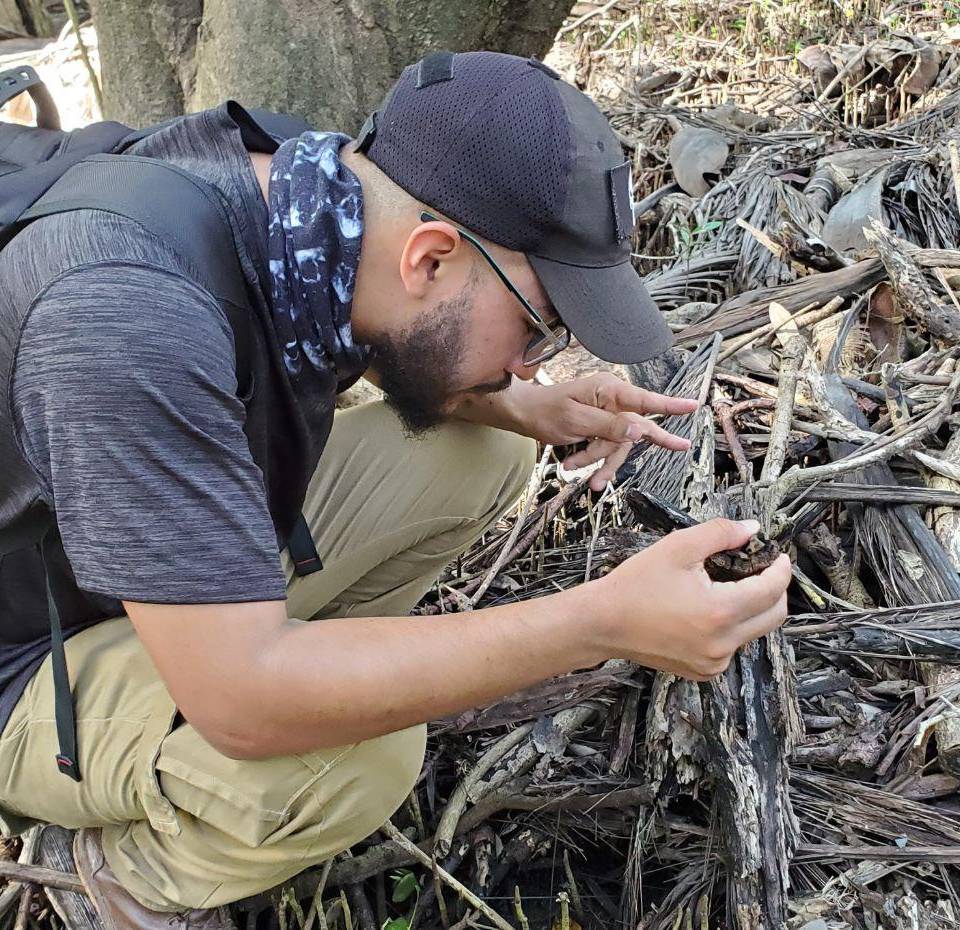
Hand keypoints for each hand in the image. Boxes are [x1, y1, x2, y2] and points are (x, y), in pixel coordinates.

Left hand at [515, 373, 697, 490]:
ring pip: (617, 445)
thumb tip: (639, 430)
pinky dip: (590, 459)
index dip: (670, 405)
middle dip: (635, 447)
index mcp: (609, 390)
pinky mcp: (599, 428)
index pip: (645, 399)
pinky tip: (571, 466)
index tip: (694, 405)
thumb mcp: (576, 420)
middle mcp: (612, 400)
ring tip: (572, 467)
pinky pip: (605, 448)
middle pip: (635, 428)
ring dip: (596, 459)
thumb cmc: (547, 411)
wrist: (524, 416)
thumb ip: (609, 426)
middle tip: (683, 446)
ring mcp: (606, 415)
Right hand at [590, 518, 791, 679]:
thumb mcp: (677, 548)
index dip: (781, 569)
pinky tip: (707, 610)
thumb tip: (751, 530)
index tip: (778, 555)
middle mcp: (722, 643)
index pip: (772, 590)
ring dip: (751, 608)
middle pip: (774, 616)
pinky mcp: (702, 670)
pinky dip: (731, 627)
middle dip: (775, 590)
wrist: (602, 623)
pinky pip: (732, 647)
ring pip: (753, 632)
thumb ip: (720, 533)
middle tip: (761, 569)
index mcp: (720, 612)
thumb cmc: (634, 585)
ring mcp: (713, 662)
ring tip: (728, 586)